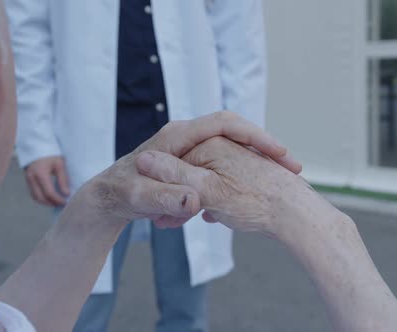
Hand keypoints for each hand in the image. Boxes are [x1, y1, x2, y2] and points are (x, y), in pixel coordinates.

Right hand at [24, 156, 69, 205]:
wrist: (37, 144)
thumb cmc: (50, 152)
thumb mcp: (59, 164)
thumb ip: (63, 179)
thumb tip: (66, 194)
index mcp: (41, 174)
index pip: (49, 193)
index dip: (58, 200)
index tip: (66, 202)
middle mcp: (32, 178)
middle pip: (41, 198)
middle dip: (51, 203)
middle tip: (61, 204)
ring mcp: (28, 179)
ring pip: (35, 197)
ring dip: (45, 202)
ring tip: (56, 202)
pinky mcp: (27, 179)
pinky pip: (33, 193)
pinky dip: (41, 197)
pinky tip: (49, 197)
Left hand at [87, 112, 301, 228]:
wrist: (105, 200)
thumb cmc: (122, 195)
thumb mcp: (143, 199)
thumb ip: (168, 199)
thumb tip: (190, 201)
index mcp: (178, 136)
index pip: (227, 123)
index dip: (257, 137)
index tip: (283, 155)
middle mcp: (184, 139)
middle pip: (234, 138)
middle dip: (261, 155)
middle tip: (291, 169)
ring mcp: (186, 153)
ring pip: (226, 158)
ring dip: (244, 177)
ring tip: (259, 196)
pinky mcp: (186, 169)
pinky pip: (215, 174)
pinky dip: (226, 190)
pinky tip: (225, 211)